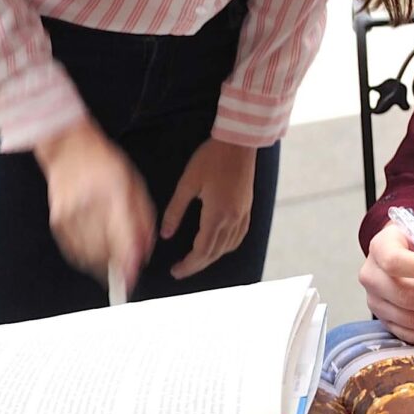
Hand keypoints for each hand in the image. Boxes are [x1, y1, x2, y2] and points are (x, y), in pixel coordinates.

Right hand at [33, 115, 155, 286]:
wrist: (69, 147)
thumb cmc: (106, 163)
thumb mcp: (135, 186)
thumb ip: (143, 221)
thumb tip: (144, 253)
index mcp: (114, 193)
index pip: (122, 237)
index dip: (128, 263)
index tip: (133, 278)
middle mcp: (90, 205)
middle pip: (104, 251)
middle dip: (117, 266)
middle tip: (126, 270)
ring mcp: (70, 214)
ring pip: (89, 255)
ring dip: (102, 264)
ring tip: (111, 258)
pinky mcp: (58, 221)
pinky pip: (74, 251)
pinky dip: (87, 257)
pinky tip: (95, 252)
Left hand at [162, 140, 257, 279]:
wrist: (239, 142)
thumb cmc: (211, 158)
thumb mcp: (188, 183)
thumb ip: (175, 211)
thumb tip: (166, 234)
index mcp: (216, 214)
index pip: (202, 251)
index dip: (188, 265)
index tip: (175, 271)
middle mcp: (232, 219)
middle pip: (214, 253)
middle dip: (197, 265)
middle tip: (181, 270)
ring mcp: (242, 214)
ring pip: (228, 247)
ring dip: (211, 257)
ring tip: (196, 260)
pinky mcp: (247, 208)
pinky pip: (238, 237)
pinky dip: (226, 247)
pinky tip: (219, 246)